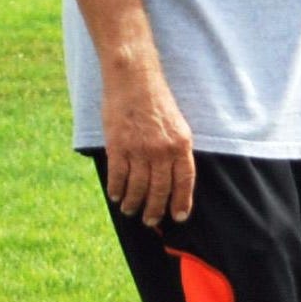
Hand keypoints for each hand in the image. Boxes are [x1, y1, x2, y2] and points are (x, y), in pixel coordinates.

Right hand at [101, 62, 195, 225]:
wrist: (134, 80)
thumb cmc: (156, 102)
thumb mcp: (177, 126)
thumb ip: (176, 150)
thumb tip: (173, 177)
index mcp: (181, 145)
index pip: (184, 181)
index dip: (181, 201)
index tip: (179, 217)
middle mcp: (162, 150)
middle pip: (160, 189)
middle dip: (155, 209)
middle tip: (150, 221)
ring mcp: (139, 149)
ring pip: (138, 186)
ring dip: (134, 202)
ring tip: (130, 210)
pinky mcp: (118, 145)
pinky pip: (118, 175)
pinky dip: (117, 189)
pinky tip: (115, 196)